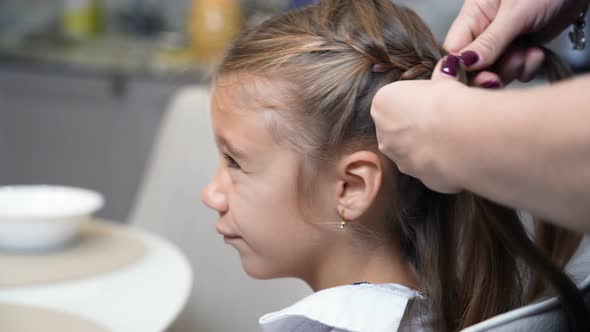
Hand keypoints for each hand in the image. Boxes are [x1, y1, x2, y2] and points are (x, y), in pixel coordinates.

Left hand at [371, 60, 468, 192]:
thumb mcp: (444, 81)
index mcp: (382, 104)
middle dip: (417, 125)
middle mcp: (383, 133)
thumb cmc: (446, 102)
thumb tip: (448, 67)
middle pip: (399, 127)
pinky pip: (428, 166)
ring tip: (452, 137)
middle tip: (444, 119)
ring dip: (426, 145)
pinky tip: (456, 154)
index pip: (395, 100)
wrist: (460, 136)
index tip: (435, 99)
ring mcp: (398, 158)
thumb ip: (441, 78)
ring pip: (411, 150)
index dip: (417, 100)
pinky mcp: (417, 177)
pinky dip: (440, 162)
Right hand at [445, 0, 588, 84]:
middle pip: (473, 66)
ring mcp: (503, 42)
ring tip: (527, 51)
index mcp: (473, 15)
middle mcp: (484, 30)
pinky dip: (527, 67)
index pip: (454, 49)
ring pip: (496, 71)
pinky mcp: (522, 49)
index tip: (478, 76)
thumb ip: (489, 41)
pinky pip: (517, 71)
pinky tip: (536, 51)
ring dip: (512, 69)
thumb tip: (463, 64)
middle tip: (499, 77)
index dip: (461, 68)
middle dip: (490, 73)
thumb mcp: (515, 13)